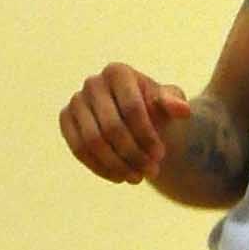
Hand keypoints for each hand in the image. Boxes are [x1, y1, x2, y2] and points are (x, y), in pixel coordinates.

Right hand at [59, 65, 189, 183]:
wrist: (137, 119)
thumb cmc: (155, 109)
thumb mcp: (169, 104)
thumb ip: (175, 104)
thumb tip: (182, 110)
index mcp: (118, 72)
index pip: (132, 108)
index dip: (147, 136)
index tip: (161, 155)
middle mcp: (93, 83)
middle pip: (112, 127)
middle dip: (133, 154)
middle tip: (151, 171)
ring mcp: (76, 101)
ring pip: (93, 141)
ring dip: (117, 164)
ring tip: (137, 177)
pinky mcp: (66, 119)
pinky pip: (78, 148)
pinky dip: (99, 167)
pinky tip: (119, 177)